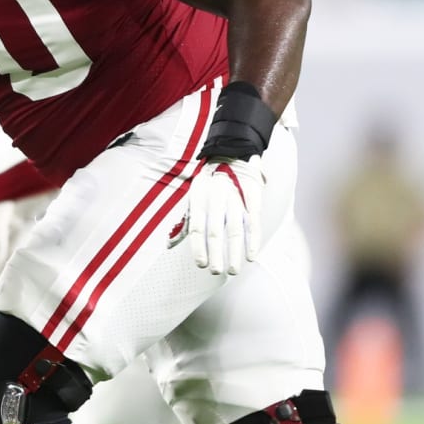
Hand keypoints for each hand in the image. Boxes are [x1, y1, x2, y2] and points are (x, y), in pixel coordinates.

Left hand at [184, 155, 263, 275]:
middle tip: (216, 271)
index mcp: (199, 197)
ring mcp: (236, 198)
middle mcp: (217, 198)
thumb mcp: (193, 195)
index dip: (198, 247)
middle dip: (216, 253)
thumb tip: (170, 244)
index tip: (201, 264)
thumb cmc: (209, 182)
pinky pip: (253, 222)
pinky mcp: (252, 198)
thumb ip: (186, 221)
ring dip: (234, 252)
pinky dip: (253, 241)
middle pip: (216, 230)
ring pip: (235, 229)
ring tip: (233, 270)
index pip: (197, 227)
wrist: (232, 153)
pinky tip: (251, 256)